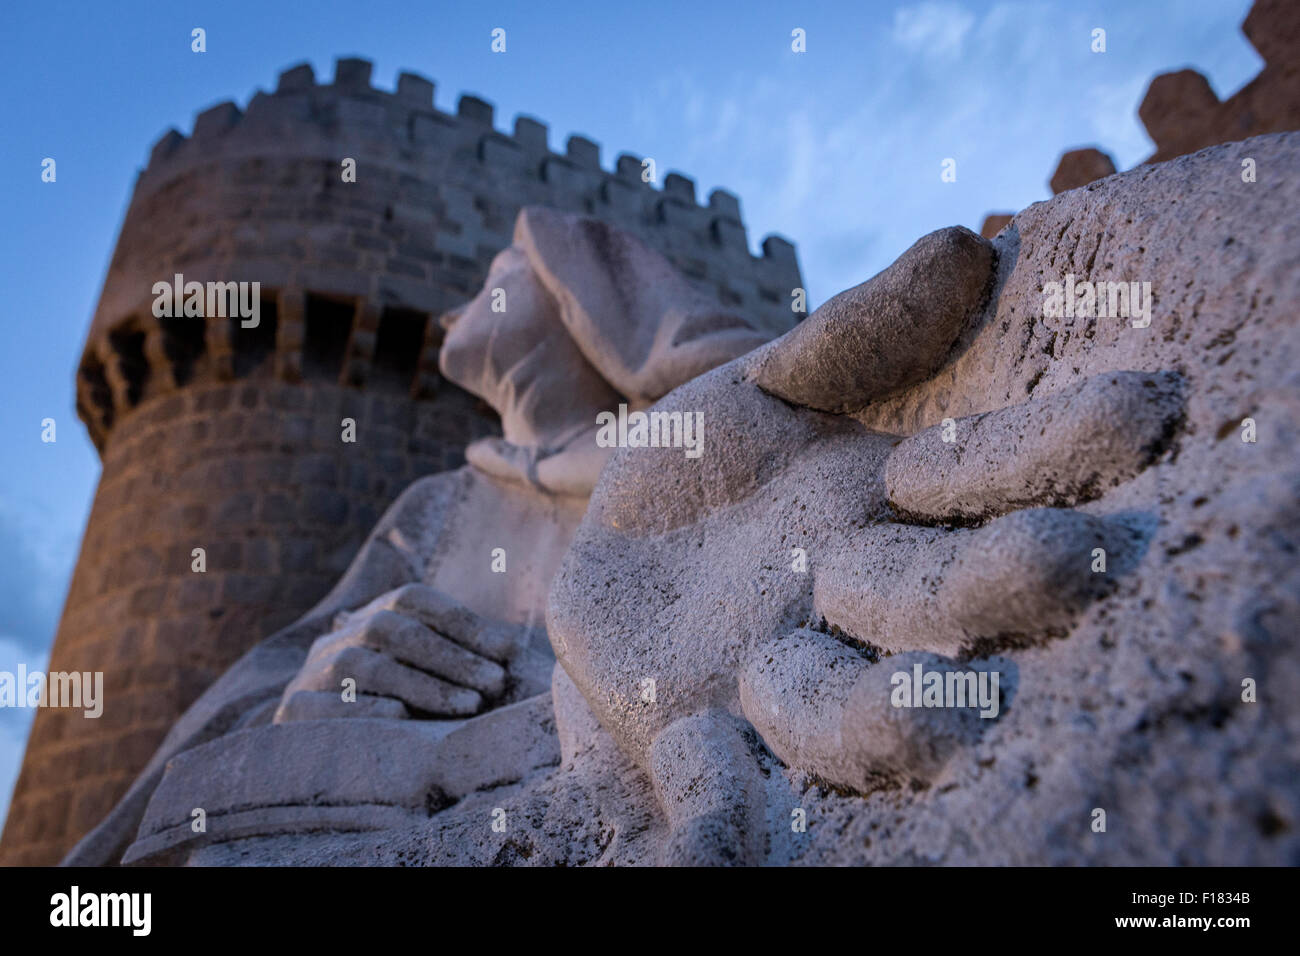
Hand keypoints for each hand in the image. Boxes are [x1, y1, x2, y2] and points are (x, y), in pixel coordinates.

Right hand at [274, 583, 521, 722]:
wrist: (317, 756)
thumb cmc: (400, 714)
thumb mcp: (428, 680)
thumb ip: (460, 661)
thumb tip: (511, 651)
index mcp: (370, 617)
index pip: (412, 599)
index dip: (461, 620)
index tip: (508, 650)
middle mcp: (336, 638)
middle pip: (389, 628)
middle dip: (448, 655)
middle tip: (494, 682)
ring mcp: (309, 674)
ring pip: (360, 664)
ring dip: (420, 684)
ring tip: (469, 705)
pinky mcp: (289, 713)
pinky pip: (320, 706)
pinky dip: (363, 709)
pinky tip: (403, 718)